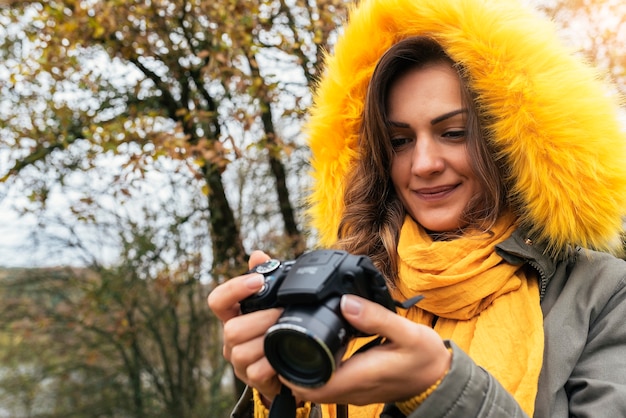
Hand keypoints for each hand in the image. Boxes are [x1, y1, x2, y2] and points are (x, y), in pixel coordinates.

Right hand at [207, 250, 282, 401]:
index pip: (218, 300)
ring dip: (266, 340)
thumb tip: (258, 255)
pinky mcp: (251, 379)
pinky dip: (272, 364)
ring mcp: (238, 360)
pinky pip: (255, 373)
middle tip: (282, 312)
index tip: (257, 280)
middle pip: (231, 329)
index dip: (234, 289)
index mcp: (233, 314)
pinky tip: (284, 355)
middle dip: (260, 319)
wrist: (288, 364)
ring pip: (241, 352)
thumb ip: (267, 277)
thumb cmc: (276, 328)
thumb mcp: (273, 302)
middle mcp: (230, 338)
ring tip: (285, 332)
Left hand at [282, 294, 450, 405]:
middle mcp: (349, 388)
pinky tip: (309, 344)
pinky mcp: (353, 385)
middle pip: (304, 387)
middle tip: (274, 336)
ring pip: (312, 386)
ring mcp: (351, 389)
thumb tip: (346, 302)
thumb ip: (376, 318)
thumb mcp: (407, 332)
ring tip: (286, 337)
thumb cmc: (425, 358)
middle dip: (283, 367)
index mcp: (358, 377)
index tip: (277, 344)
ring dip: (295, 367)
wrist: (438, 378)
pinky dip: (311, 367)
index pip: (310, 385)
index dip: (286, 370)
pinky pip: (324, 381)